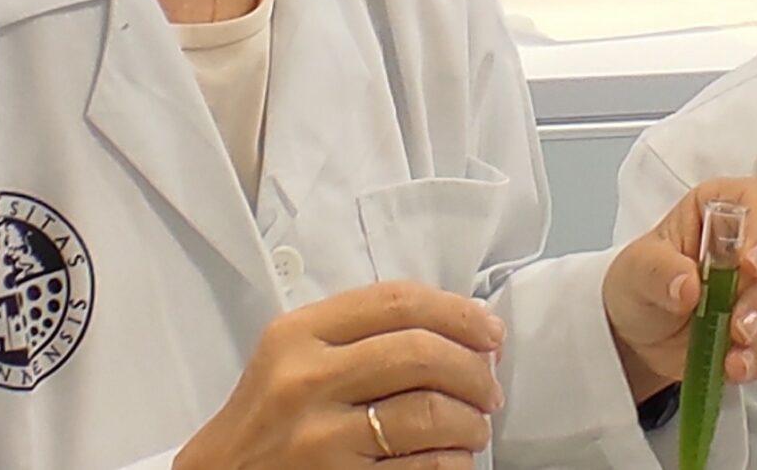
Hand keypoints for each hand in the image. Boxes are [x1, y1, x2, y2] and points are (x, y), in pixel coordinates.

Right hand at [175, 280, 505, 468]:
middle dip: (474, 370)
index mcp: (298, 335)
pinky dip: (454, 462)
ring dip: (471, 421)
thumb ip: (360, 333)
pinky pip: (424, 467)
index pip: (397, 302)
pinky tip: (454, 458)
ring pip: (430, 413)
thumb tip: (458, 327)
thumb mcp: (293, 357)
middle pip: (422, 354)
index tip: (489, 331)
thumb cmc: (267, 420)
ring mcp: (321, 439)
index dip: (459, 313)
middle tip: (489, 387)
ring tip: (474, 427)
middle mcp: (306, 382)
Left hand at [602, 177, 756, 401]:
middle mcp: (756, 238)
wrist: (642, 331)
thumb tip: (686, 284)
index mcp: (723, 206)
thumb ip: (657, 272)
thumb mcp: (635, 271)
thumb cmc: (642, 282)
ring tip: (734, 358)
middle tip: (740, 327)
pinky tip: (738, 367)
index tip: (749, 266)